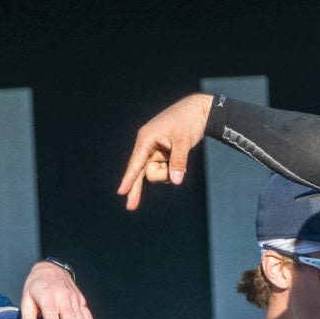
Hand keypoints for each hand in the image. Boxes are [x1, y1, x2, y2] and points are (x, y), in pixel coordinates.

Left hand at [17, 260, 98, 318]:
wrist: (50, 268)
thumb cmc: (36, 287)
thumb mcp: (26, 300)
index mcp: (46, 295)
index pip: (51, 314)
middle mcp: (62, 296)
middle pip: (70, 317)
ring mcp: (74, 298)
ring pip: (81, 318)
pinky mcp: (81, 300)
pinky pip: (87, 316)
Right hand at [116, 93, 217, 210]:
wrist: (198, 111)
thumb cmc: (188, 121)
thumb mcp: (184, 140)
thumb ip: (179, 161)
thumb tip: (176, 181)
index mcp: (146, 138)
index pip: (136, 162)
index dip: (129, 178)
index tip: (121, 191)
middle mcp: (147, 145)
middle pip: (140, 172)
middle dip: (136, 188)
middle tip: (131, 207)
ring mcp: (154, 151)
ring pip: (156, 172)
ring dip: (169, 171)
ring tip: (181, 153)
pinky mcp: (161, 154)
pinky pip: (164, 170)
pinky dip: (172, 169)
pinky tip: (180, 155)